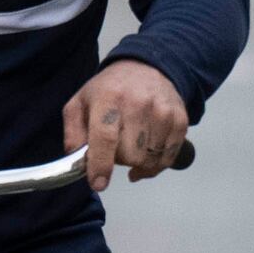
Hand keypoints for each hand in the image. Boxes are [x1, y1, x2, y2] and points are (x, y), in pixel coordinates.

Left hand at [62, 61, 189, 191]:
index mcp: (108, 98)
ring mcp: (162, 112)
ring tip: (132, 143)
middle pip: (129, 156)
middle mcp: (138, 103)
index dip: (101, 165)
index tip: (98, 183)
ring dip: (138, 160)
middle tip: (116, 145)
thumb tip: (79, 164)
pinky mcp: (180, 121)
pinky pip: (167, 159)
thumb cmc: (110, 90)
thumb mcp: (80, 104)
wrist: (146, 68)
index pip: (105, 138)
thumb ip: (74, 135)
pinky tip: (146, 152)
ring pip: (149, 160)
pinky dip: (155, 163)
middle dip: (119, 159)